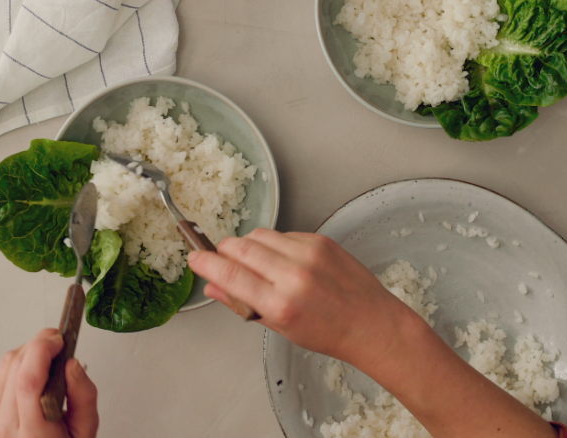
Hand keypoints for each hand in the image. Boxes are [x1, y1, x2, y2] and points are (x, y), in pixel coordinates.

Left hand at [0, 329, 98, 437]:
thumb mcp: (84, 430)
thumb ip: (83, 396)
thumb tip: (72, 364)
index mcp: (33, 434)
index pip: (28, 382)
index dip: (42, 351)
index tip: (59, 340)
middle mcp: (4, 425)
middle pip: (16, 367)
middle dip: (40, 344)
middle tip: (59, 343)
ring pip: (7, 363)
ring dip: (30, 352)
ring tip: (49, 360)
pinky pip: (0, 370)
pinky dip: (19, 362)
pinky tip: (33, 370)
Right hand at [187, 229, 422, 366]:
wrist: (372, 323)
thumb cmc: (330, 333)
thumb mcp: (279, 328)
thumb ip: (242, 304)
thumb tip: (214, 287)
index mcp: (281, 304)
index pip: (230, 274)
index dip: (206, 263)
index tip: (195, 258)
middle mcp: (294, 275)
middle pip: (240, 247)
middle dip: (224, 251)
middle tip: (222, 259)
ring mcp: (309, 254)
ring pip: (259, 235)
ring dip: (248, 246)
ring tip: (257, 264)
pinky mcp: (321, 240)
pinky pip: (284, 234)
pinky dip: (275, 244)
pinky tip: (283, 261)